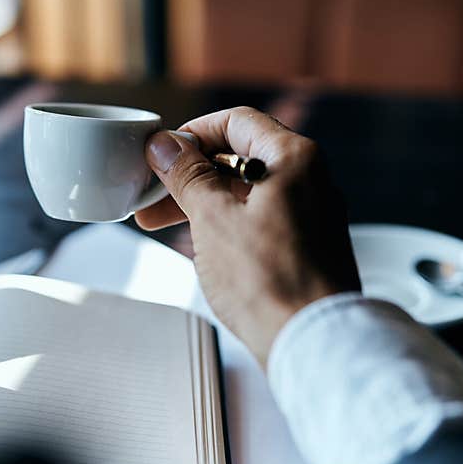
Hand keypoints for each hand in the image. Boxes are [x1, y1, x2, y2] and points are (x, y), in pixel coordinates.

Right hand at [136, 107, 359, 366]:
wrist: (310, 342)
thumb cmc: (269, 280)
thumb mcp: (213, 218)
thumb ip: (187, 175)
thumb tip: (165, 145)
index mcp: (293, 158)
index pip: (236, 121)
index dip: (192, 133)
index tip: (163, 154)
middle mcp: (310, 178)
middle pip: (239, 156)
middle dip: (189, 173)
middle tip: (152, 193)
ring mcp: (310, 213)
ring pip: (246, 190)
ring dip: (201, 201)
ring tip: (158, 223)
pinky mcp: (306, 244)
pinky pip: (258, 217)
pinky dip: (225, 222)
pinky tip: (196, 241)